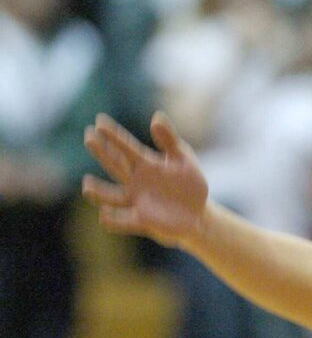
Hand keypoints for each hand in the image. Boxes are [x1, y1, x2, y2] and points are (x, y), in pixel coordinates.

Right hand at [82, 112, 208, 246]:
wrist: (198, 213)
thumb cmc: (188, 183)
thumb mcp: (183, 159)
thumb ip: (170, 141)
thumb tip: (156, 116)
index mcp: (146, 164)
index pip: (127, 147)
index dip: (114, 135)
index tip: (99, 121)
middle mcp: (136, 181)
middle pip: (115, 164)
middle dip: (102, 152)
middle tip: (88, 136)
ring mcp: (137, 201)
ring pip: (112, 195)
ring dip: (99, 191)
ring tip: (87, 185)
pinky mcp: (143, 220)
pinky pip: (124, 221)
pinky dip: (114, 219)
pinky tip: (104, 214)